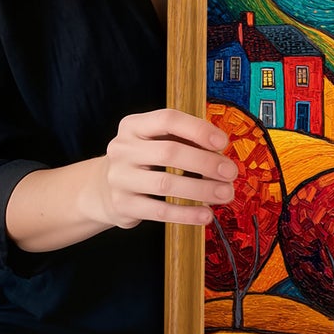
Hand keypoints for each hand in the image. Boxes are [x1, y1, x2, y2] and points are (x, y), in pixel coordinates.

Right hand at [94, 108, 236, 227]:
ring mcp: (120, 178)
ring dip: (201, 189)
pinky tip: (206, 214)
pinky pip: (159, 211)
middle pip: (169, 152)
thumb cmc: (143, 160)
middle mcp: (122, 149)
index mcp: (133, 126)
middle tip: (231, 172)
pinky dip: (186, 214)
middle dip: (205, 163)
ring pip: (165, 183)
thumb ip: (186, 141)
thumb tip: (222, 153)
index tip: (223, 142)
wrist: (103, 189)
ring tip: (225, 194)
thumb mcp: (156, 141)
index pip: (167, 119)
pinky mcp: (123, 205)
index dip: (198, 129)